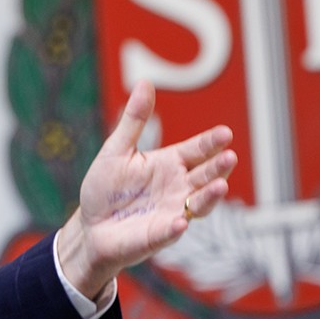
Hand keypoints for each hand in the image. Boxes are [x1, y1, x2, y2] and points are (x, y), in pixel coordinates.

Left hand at [56, 80, 237, 300]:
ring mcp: (172, 212)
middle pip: (205, 175)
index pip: (197, 150)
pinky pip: (170, 232)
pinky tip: (180, 221)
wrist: (90, 225)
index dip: (211, 143)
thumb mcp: (117, 149)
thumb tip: (145, 82)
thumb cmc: (105, 188)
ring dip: (210, 196)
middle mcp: (178, 187)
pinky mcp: (158, 236)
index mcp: (169, 164)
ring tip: (219, 186)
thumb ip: (134, 120)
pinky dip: (176, 227)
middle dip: (218, 167)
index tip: (225, 133)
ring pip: (199, 204)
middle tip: (229, 156)